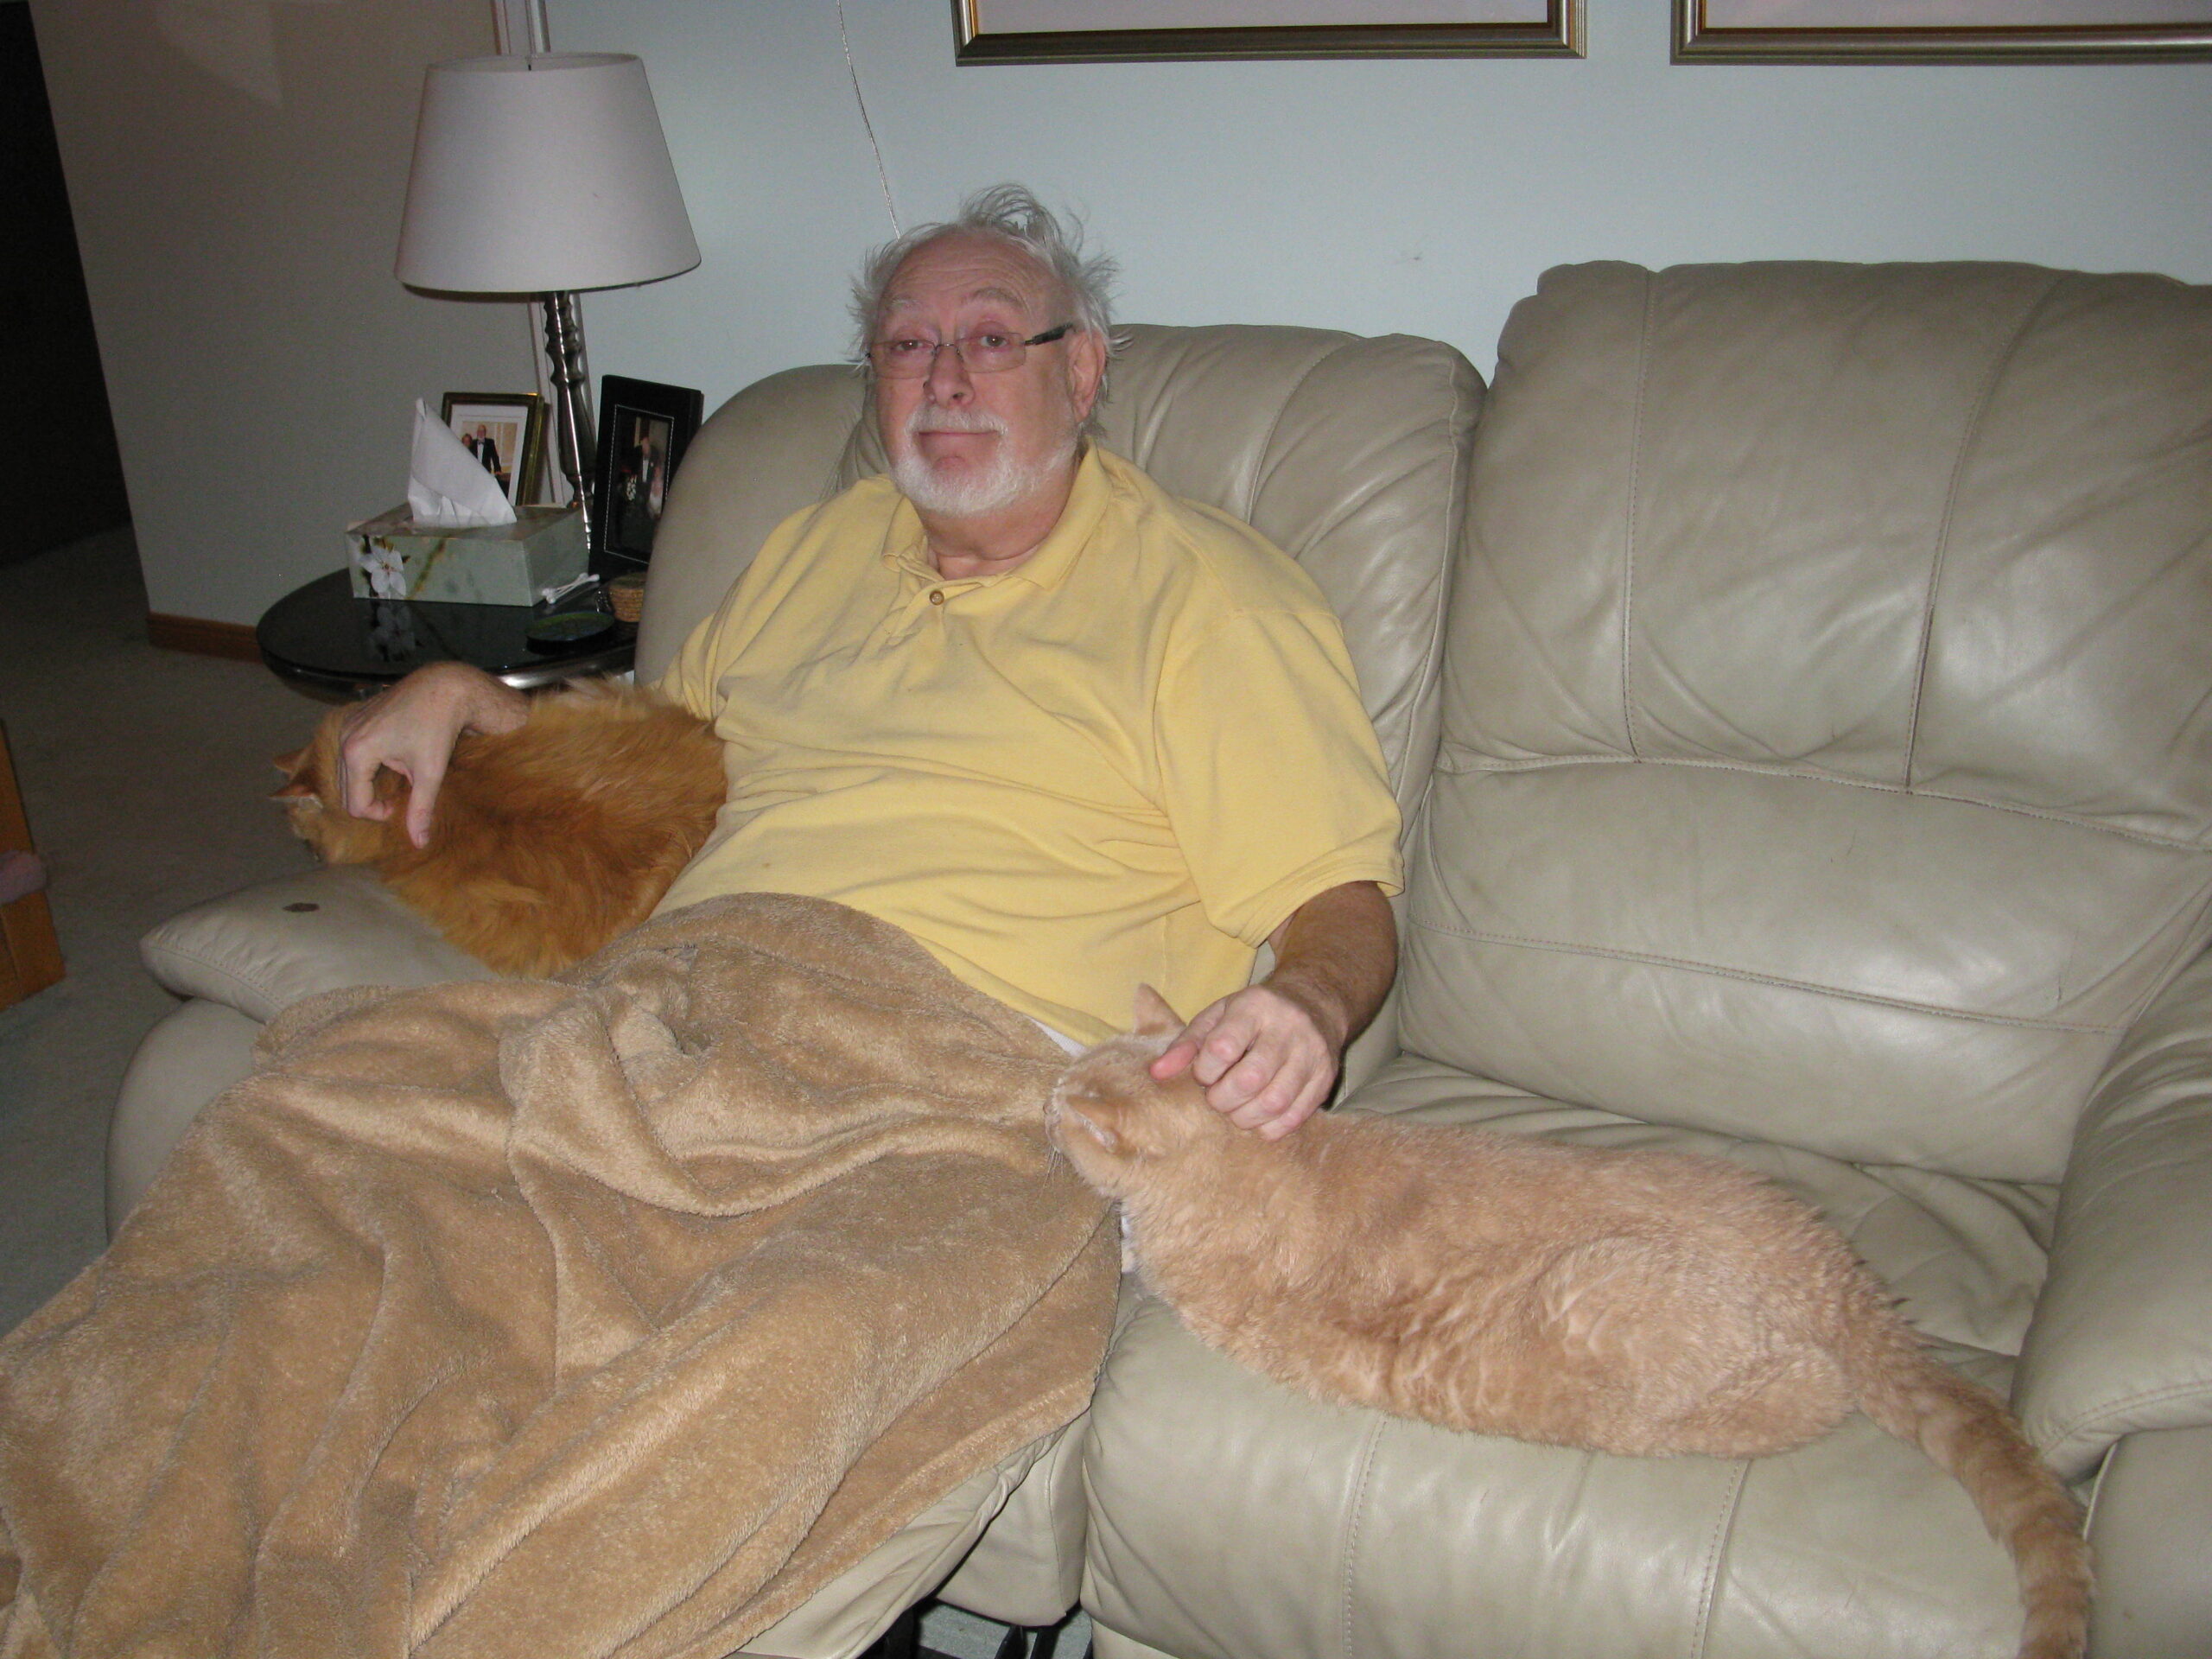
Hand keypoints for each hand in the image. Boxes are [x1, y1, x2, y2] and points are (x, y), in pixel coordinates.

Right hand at [335, 662, 523, 848]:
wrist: (444, 686)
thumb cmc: (438, 726)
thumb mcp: (430, 772)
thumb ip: (421, 809)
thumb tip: (419, 843)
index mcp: (357, 752)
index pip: (355, 803)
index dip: (378, 814)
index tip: (400, 808)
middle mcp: (344, 737)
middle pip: (346, 789)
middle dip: (370, 799)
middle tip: (400, 798)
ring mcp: (347, 724)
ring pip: (346, 771)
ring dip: (368, 782)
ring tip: (398, 778)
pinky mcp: (355, 717)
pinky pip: (351, 752)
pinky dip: (367, 763)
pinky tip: (393, 759)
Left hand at [1148, 983, 1341, 1139]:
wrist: (1314, 1005)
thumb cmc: (1253, 1015)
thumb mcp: (1217, 1016)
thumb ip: (1186, 1044)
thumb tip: (1157, 1074)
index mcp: (1255, 1006)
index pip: (1222, 1047)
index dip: (1205, 1071)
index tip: (1204, 1074)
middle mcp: (1288, 1027)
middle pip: (1250, 1078)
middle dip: (1224, 1099)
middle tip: (1217, 1099)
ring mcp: (1311, 1054)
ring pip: (1275, 1101)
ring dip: (1246, 1117)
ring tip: (1235, 1111)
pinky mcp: (1326, 1077)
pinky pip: (1296, 1116)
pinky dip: (1271, 1127)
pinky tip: (1259, 1120)